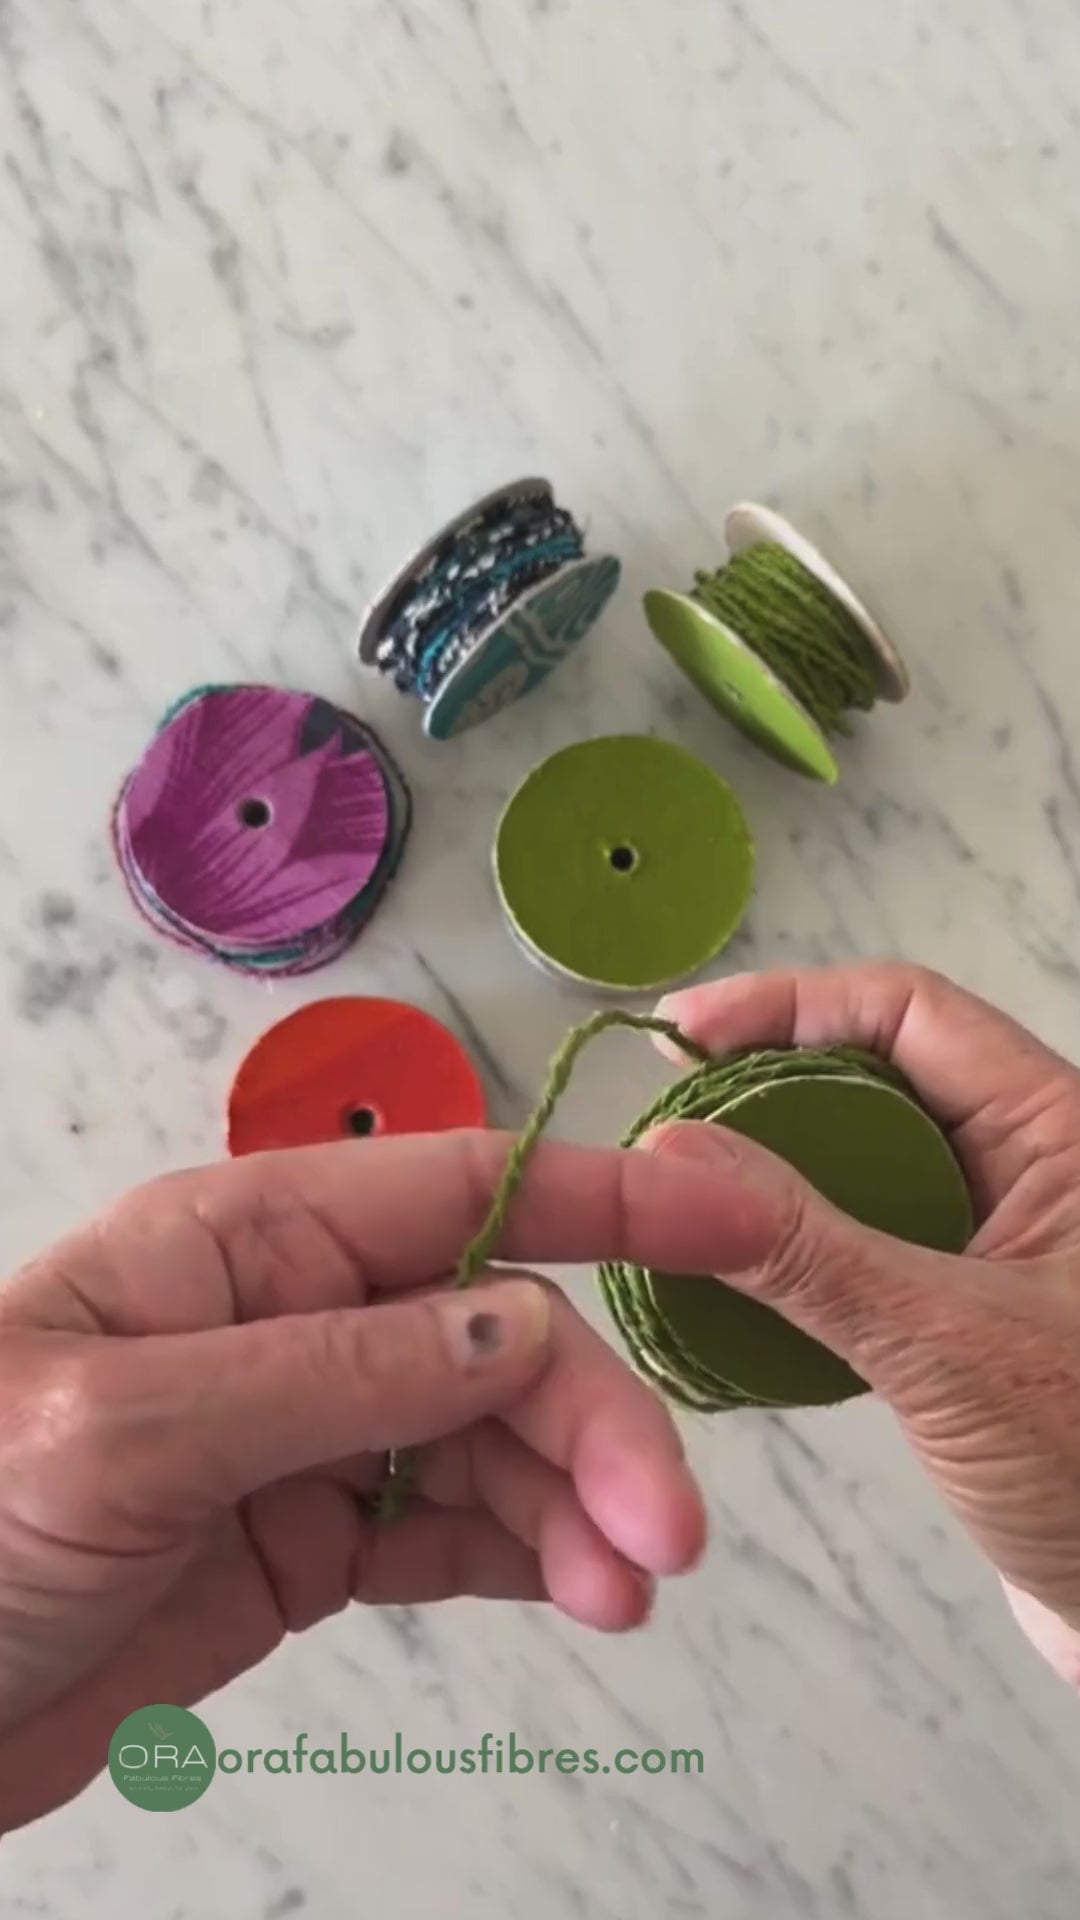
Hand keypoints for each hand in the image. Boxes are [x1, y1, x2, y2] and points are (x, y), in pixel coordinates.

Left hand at [0, 1127, 774, 1828]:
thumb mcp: (133, 1429)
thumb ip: (336, 1374)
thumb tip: (520, 1326)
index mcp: (247, 1242)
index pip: (464, 1193)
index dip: (609, 1200)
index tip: (736, 1222)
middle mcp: (295, 1317)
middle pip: (495, 1340)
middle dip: (591, 1421)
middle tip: (665, 1532)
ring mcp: (307, 1433)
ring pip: (488, 1441)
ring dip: (573, 1504)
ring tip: (626, 1591)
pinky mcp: (305, 1543)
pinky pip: (446, 1528)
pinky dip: (523, 1556)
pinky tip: (579, 1593)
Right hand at [651, 962, 1079, 1687]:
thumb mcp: (948, 1347)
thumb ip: (807, 1251)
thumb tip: (669, 1158)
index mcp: (1060, 1133)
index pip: (908, 1011)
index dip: (788, 1005)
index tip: (677, 1039)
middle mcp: (1032, 1168)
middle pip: (872, 1077)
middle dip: (761, 1089)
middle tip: (658, 1129)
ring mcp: (999, 1244)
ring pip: (860, 1166)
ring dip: (769, 1179)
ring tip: (671, 1201)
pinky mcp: (969, 1315)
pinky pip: (864, 1248)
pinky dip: (792, 1257)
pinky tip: (727, 1286)